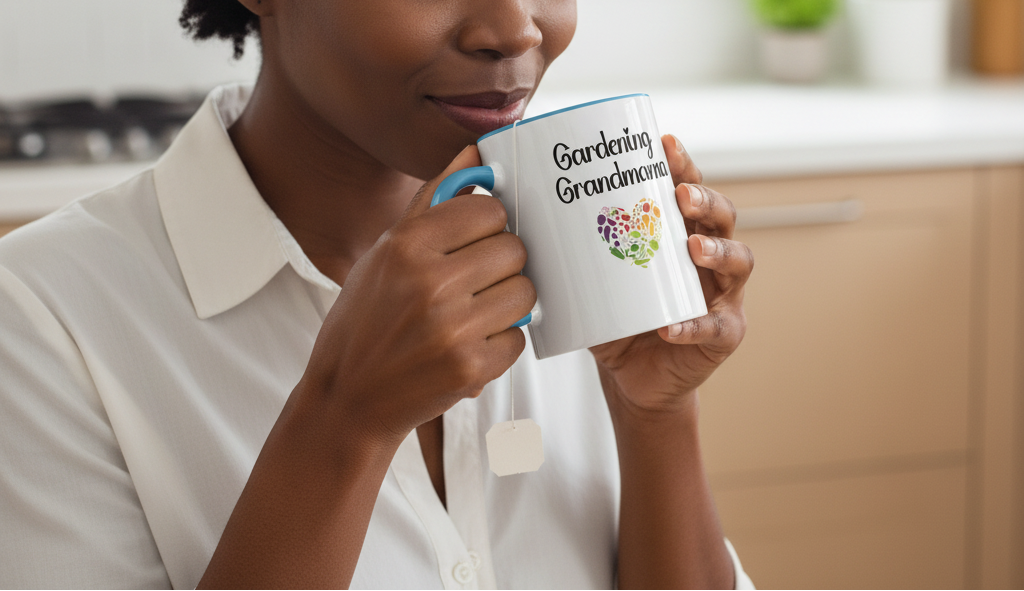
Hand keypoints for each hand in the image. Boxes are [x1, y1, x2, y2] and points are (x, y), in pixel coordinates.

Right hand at [298, 146, 535, 449]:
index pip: (489, 210)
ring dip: (507, 303)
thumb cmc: (366, 320)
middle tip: (474, 282)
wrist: (348, 398)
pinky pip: (518, 338)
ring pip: (525, 293)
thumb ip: (432, 201)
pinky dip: (501, 343)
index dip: (488, 225)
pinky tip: (469, 345)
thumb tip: (475, 151)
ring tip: (473, 313)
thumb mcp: (384, 253)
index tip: (474, 241)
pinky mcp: (470, 368)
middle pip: (514, 250)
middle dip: (501, 265)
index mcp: (407, 246)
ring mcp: (452, 328)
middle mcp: (430, 283)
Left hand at [590, 135, 752, 416]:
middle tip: (681, 195)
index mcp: (678, 234)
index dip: (681, 165)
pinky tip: (672, 326)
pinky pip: (715, 327)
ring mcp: (722, 295)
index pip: (688, 189)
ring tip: (693, 248)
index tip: (663, 144)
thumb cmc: (616, 319)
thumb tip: (520, 216)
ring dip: (717, 250)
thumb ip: (571, 251)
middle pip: (722, 216)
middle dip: (705, 200)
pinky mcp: (723, 334)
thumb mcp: (593, 278)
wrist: (631, 378)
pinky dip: (694, 325)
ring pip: (738, 261)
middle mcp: (708, 258)